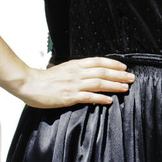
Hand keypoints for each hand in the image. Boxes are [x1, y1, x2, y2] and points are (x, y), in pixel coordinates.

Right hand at [14, 56, 134, 108]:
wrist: (29, 84)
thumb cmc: (45, 78)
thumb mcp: (63, 68)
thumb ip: (76, 69)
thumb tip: (88, 70)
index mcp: (75, 64)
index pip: (98, 61)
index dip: (112, 64)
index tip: (124, 67)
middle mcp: (76, 73)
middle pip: (102, 72)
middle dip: (119, 75)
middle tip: (131, 77)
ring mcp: (73, 84)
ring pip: (99, 83)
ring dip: (114, 85)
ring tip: (125, 88)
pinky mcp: (69, 96)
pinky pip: (88, 97)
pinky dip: (100, 98)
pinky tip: (109, 100)